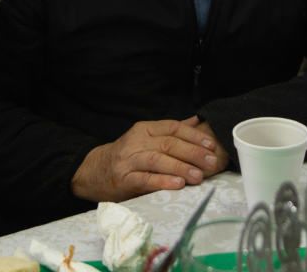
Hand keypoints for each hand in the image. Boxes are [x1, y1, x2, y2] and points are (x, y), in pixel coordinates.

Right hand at [70, 117, 226, 202]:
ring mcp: (129, 160)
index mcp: (144, 129)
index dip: (193, 135)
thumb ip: (170, 131)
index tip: (211, 144)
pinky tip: (177, 185)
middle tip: (211, 162)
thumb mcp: (146, 138)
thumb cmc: (128, 155)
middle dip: (192, 152)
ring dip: (180, 167)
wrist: (95, 171)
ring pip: (158, 160)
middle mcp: (137, 141)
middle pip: (168, 143)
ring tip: (198, 176)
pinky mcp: (124, 178)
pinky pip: (146, 179)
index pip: (172, 127)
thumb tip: (196, 120)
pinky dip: (163, 181)